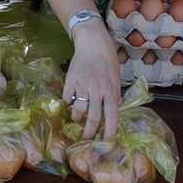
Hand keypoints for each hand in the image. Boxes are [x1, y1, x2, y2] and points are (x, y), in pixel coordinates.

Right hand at [63, 21, 119, 139]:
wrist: (93, 43)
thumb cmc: (107, 60)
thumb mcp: (116, 78)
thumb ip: (114, 94)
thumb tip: (114, 108)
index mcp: (110, 90)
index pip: (112, 114)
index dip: (110, 129)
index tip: (107, 139)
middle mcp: (97, 90)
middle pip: (93, 116)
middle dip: (89, 131)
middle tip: (85, 138)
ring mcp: (83, 85)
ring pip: (78, 109)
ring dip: (76, 117)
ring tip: (76, 118)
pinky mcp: (70, 80)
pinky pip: (66, 97)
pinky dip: (67, 101)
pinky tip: (69, 101)